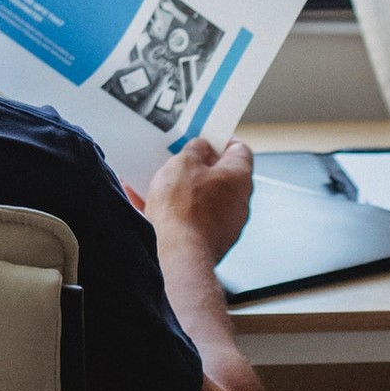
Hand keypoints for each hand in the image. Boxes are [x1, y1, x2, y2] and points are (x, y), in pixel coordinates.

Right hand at [137, 137, 253, 264]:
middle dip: (198, 166)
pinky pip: (193, 219)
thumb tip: (200, 148)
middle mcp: (239, 202)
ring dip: (184, 190)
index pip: (240, 150)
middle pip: (221, 175)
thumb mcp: (183, 163)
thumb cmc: (183, 209)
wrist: (178, 254)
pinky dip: (176, 212)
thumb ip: (194, 150)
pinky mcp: (210, 241)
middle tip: (179, 159)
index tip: (205, 137)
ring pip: (205, 199)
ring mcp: (226, 224)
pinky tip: (150, 206)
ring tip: (159, 183)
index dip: (221, 140)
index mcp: (239, 177)